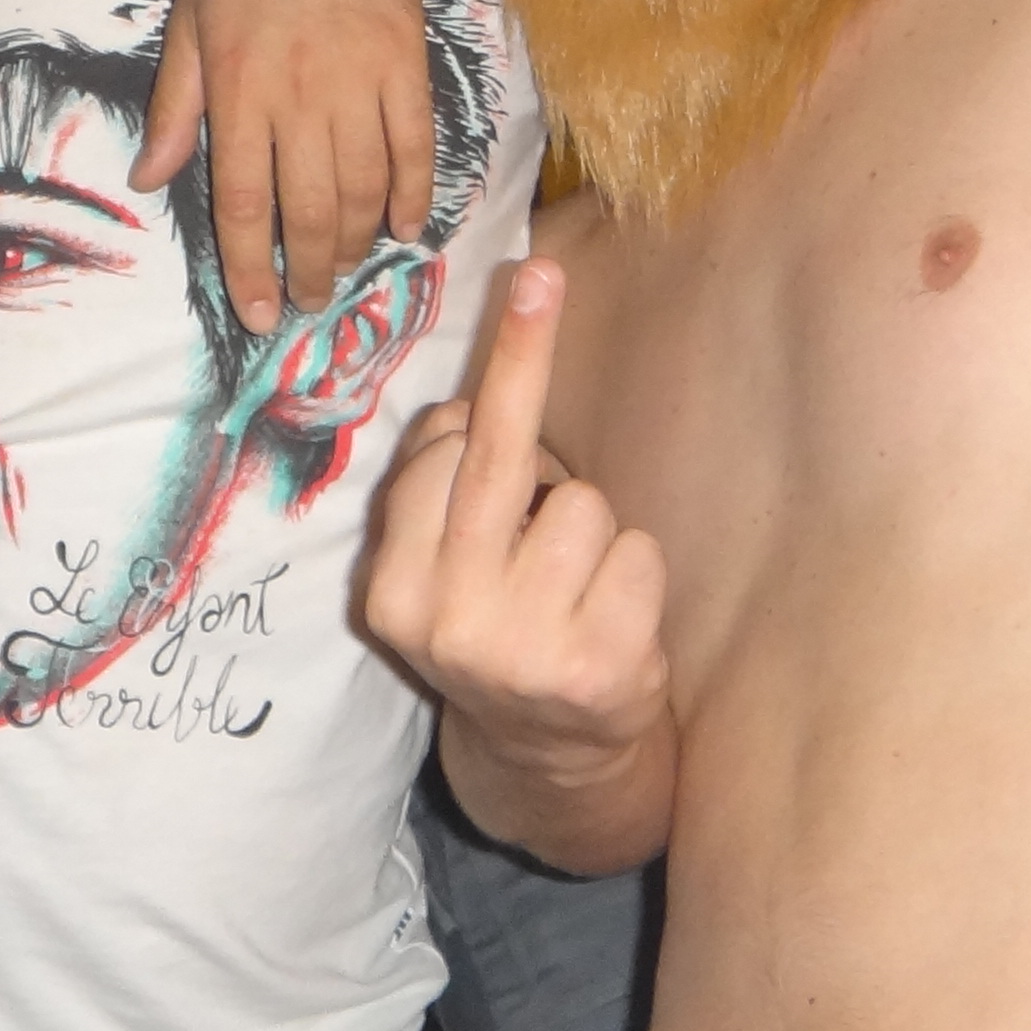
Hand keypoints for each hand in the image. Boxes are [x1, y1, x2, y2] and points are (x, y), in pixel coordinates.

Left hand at [139, 0, 433, 336]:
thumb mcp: (188, 25)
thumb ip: (175, 108)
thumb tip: (150, 178)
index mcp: (239, 91)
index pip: (243, 203)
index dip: (251, 268)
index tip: (258, 313)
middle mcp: (299, 97)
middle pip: (309, 211)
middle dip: (308, 270)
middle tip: (307, 302)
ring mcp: (359, 82)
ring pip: (364, 189)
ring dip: (357, 242)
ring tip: (347, 269)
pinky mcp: (407, 64)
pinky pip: (416, 146)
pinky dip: (415, 194)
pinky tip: (407, 226)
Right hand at [361, 262, 669, 796]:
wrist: (550, 759)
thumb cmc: (500, 628)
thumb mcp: (443, 573)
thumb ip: (444, 492)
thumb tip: (469, 396)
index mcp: (393, 591)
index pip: (437, 454)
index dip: (481, 409)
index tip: (518, 295)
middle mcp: (446, 620)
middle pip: (495, 453)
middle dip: (522, 352)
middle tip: (541, 272)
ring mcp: (522, 647)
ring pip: (581, 503)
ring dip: (590, 530)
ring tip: (574, 586)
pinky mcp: (598, 667)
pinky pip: (637, 551)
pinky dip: (636, 573)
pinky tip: (612, 619)